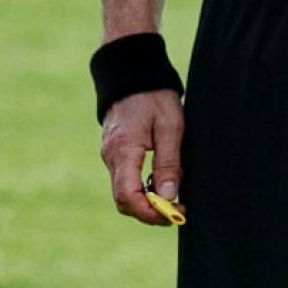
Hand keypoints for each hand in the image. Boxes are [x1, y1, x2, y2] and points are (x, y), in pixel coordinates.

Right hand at [99, 89, 185, 225]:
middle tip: (177, 210)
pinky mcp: (115, 152)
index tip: (173, 215)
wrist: (134, 72)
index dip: (150, 213)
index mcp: (123, 151)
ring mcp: (110, 155)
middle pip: (124, 200)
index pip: (128, 197)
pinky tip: (161, 180)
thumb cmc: (155, 96)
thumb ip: (169, 162)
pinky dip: (141, 188)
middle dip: (149, 212)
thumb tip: (169, 196)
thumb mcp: (171, 127)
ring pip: (124, 191)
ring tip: (173, 196)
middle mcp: (111, 156)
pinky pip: (124, 179)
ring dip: (146, 200)